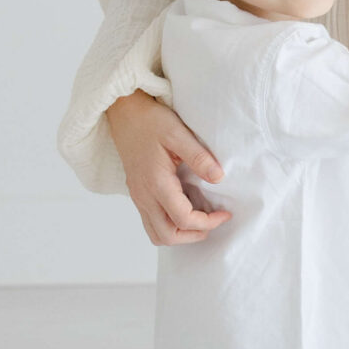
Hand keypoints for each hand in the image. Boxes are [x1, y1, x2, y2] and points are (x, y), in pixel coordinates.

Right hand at [107, 88, 230, 245]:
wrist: (124, 113)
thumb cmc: (150, 121)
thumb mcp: (178, 133)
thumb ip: (199, 157)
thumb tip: (219, 178)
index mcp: (156, 183)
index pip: (183, 219)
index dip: (208, 222)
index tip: (225, 213)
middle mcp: (144, 195)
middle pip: (167, 235)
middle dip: (194, 235)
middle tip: (214, 221)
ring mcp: (138, 197)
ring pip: (156, 234)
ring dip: (180, 234)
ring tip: (200, 220)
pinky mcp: (137, 194)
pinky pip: (151, 222)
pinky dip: (170, 225)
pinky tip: (185, 209)